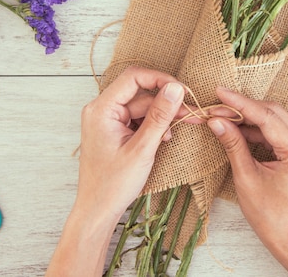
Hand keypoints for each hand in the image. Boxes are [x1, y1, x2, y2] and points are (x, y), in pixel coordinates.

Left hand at [77, 66, 186, 220]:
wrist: (98, 210)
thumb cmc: (113, 184)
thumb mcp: (142, 148)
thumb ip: (160, 116)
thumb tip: (175, 89)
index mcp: (101, 109)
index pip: (133, 78)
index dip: (160, 79)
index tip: (182, 91)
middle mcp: (101, 110)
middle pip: (140, 94)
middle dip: (166, 103)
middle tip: (190, 113)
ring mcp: (107, 120)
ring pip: (142, 107)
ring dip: (162, 117)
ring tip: (179, 128)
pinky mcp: (114, 130)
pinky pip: (138, 119)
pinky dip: (153, 126)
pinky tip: (164, 138)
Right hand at [207, 87, 287, 276]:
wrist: (287, 234)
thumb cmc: (269, 214)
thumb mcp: (246, 178)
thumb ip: (233, 145)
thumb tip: (216, 120)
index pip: (266, 117)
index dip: (241, 103)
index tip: (220, 92)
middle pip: (272, 112)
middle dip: (243, 108)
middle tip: (216, 105)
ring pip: (273, 118)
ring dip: (248, 116)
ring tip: (222, 115)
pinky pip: (275, 129)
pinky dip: (255, 127)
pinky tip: (235, 126)